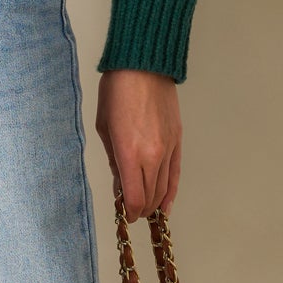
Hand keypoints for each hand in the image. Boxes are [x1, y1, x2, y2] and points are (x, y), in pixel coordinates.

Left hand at [95, 69, 180, 220]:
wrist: (143, 67)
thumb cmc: (116, 92)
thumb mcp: (104, 128)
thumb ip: (113, 161)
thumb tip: (120, 184)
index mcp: (128, 153)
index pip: (133, 198)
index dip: (128, 212)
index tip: (123, 215)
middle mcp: (151, 155)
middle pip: (149, 197)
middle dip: (139, 209)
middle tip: (130, 211)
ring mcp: (168, 149)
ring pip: (164, 188)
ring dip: (154, 203)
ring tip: (145, 209)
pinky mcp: (178, 141)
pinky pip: (176, 174)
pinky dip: (171, 192)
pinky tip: (166, 205)